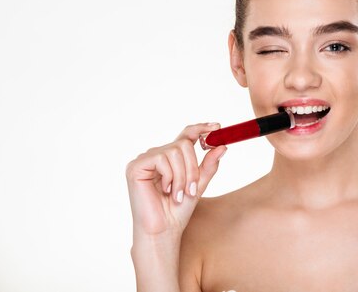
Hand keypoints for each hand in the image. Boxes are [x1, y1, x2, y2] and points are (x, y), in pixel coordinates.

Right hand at [126, 122, 226, 237]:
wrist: (164, 231)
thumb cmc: (178, 211)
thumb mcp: (198, 184)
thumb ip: (208, 165)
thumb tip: (222, 146)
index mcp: (170, 158)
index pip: (186, 135)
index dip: (201, 128)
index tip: (217, 126)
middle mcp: (156, 154)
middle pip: (183, 144)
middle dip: (193, 168)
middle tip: (192, 189)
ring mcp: (145, 159)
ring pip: (175, 151)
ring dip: (182, 176)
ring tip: (178, 194)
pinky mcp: (135, 166)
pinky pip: (161, 159)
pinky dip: (170, 176)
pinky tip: (165, 190)